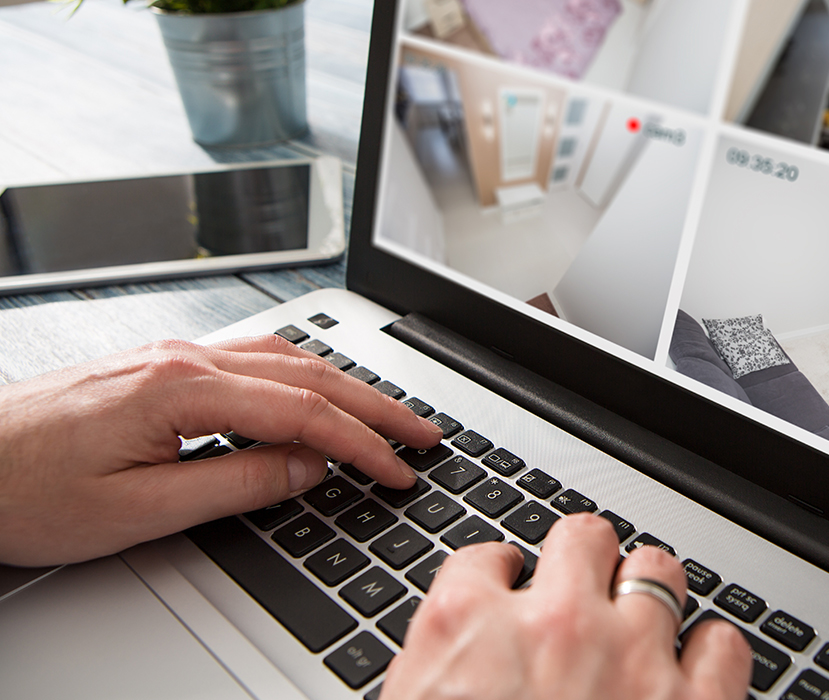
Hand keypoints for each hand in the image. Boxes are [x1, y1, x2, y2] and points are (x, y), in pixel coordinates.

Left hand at [0, 334, 442, 565]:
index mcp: (181, 386)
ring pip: (286, 358)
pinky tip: (316, 389)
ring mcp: (172, 355)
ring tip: (387, 413)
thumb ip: (235, 483)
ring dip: (345, 386)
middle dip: (376, 406)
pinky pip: (254, 359)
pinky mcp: (160, 365)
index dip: (363, 447)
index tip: (400, 472)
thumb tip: (307, 470)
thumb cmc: (24, 488)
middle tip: (425, 433)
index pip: (304, 414)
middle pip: (309, 374)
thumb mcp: (137, 509)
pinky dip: (304, 376)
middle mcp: (183, 357)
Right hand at [382, 514, 752, 699]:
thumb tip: (456, 666)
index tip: (510, 588)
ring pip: (657, 571)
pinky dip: (712, 652)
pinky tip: (694, 670)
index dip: (502, 574)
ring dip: (650, 591)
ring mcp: (630, 658)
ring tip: (644, 617)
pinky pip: (721, 644)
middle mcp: (552, 624)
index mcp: (466, 628)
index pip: (486, 558)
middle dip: (584, 559)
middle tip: (583, 588)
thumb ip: (439, 677)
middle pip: (583, 537)